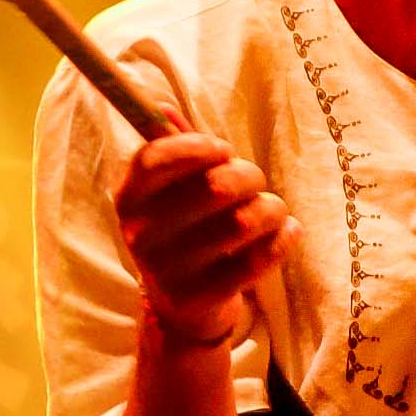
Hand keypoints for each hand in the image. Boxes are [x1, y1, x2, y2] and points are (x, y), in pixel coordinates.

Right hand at [109, 132, 290, 348]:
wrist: (183, 307)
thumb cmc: (185, 230)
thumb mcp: (173, 191)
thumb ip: (175, 149)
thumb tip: (164, 108)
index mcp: (128, 199)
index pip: (155, 158)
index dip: (197, 146)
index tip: (223, 149)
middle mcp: (140, 235)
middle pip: (214, 186)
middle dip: (249, 176)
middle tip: (256, 182)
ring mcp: (168, 271)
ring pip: (243, 222)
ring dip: (271, 209)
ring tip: (274, 210)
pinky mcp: (200, 298)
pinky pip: (258, 259)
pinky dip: (283, 239)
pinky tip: (287, 232)